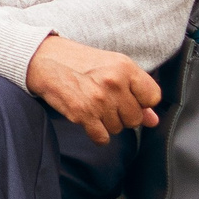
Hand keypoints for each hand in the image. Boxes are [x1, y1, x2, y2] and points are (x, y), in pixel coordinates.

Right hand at [25, 33, 160, 141]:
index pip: (153, 97)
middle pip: (135, 118)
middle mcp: (114, 83)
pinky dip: (96, 133)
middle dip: (122, 114)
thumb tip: (153, 119)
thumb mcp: (112, 67)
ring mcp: (99, 100)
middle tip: (106, 102)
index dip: (142, 101)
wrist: (44, 61)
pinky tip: (88, 119)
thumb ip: (136, 90)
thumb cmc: (79, 62)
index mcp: (125, 67)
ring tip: (94, 106)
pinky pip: (102, 138)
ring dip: (107, 123)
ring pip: (118, 128)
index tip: (129, 98)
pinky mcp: (83, 114)